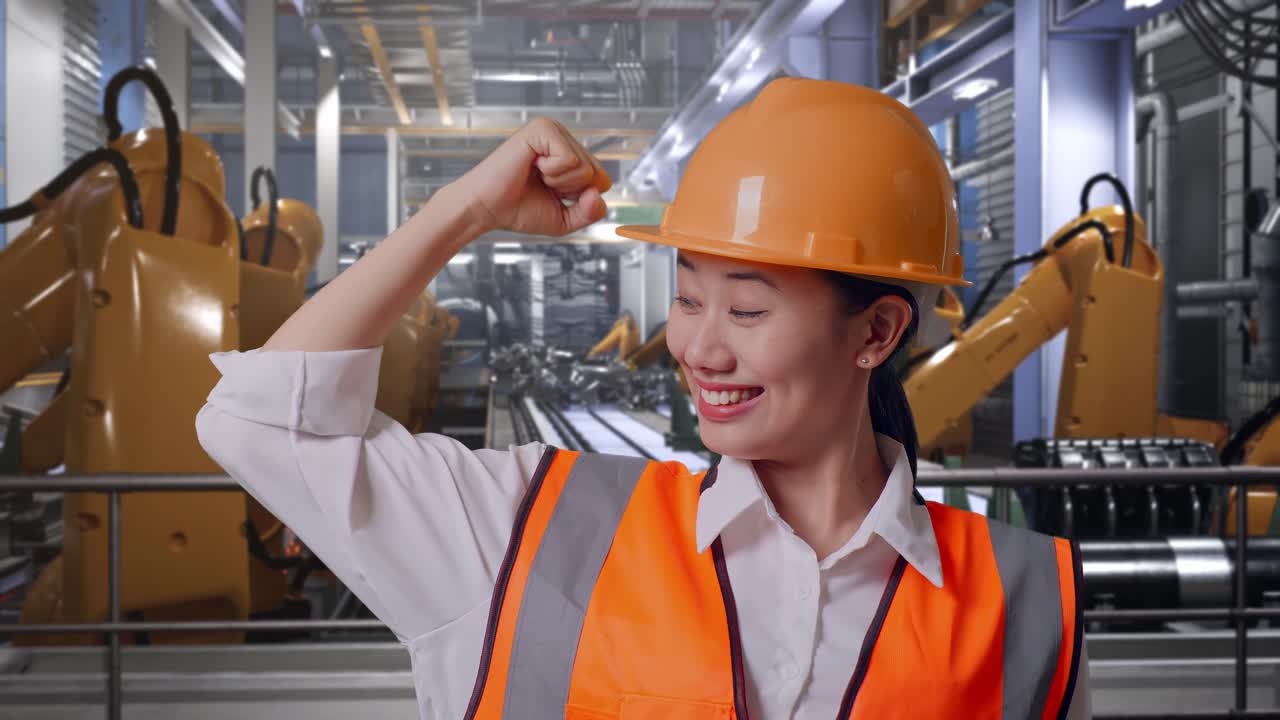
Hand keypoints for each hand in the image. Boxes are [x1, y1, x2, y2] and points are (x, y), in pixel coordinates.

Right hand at [449, 118, 611, 235]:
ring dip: (560, 183)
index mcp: (570, 155)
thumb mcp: (565, 219)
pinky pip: (570, 159)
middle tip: (542, 186)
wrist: (486, 209)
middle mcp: (564, 138)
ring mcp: (553, 130)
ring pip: (585, 168)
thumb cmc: (519, 210)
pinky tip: (532, 167)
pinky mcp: (542, 129)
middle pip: (598, 174)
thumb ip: (590, 212)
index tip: (552, 194)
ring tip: (536, 176)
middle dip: (570, 192)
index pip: (603, 180)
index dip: (580, 198)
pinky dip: (552, 173)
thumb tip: (599, 192)